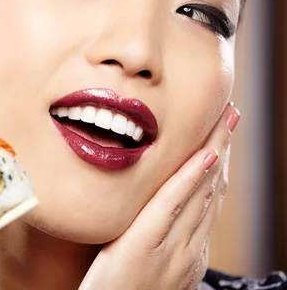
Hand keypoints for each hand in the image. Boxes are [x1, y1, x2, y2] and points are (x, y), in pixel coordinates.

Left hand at [79, 103, 239, 289]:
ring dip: (214, 151)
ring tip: (223, 121)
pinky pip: (171, 206)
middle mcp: (189, 249)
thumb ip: (156, 235)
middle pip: (211, 189)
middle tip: (230, 114)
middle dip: (223, 148)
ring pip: (199, 192)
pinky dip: (189, 179)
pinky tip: (203, 156)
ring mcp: (173, 250)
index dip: (219, 163)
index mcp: (190, 251)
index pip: (209, 199)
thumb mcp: (147, 262)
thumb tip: (155, 207)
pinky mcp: (147, 246)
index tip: (223, 134)